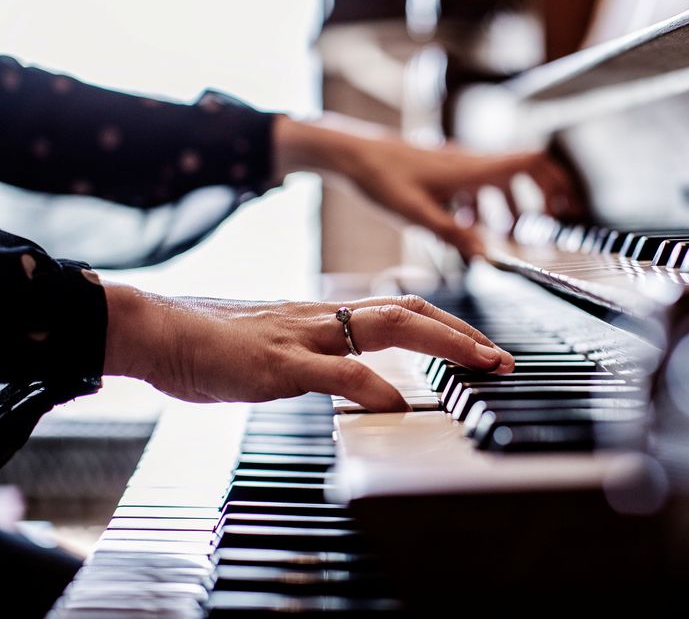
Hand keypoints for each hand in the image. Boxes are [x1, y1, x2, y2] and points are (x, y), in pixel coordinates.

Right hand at [103, 285, 513, 411]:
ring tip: (480, 363)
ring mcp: (303, 337)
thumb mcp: (279, 348)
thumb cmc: (214, 343)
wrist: (158, 330)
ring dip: (442, 344)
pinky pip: (334, 371)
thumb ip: (319, 359)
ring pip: (385, 327)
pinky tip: (399, 404)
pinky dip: (372, 386)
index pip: (401, 311)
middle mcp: (323, 318)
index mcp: (326, 317)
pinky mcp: (277, 364)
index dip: (448, 327)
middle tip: (503, 359)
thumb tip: (354, 379)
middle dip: (464, 333)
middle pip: (409, 311)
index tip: (483, 349)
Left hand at [272, 114, 582, 257]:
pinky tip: (466, 225)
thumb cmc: (379, 178)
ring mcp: (456, 164)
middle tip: (550, 222)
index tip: (569, 206)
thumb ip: (454, 235)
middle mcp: (470, 162)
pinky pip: (476, 184)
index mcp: (472, 169)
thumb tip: (487, 256)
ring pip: (498, 179)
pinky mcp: (442, 170)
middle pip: (523, 169)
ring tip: (506, 234)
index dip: (556, 181)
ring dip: (509, 204)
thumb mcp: (417, 214)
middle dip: (541, 195)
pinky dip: (483, 204)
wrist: (348, 154)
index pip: (529, 163)